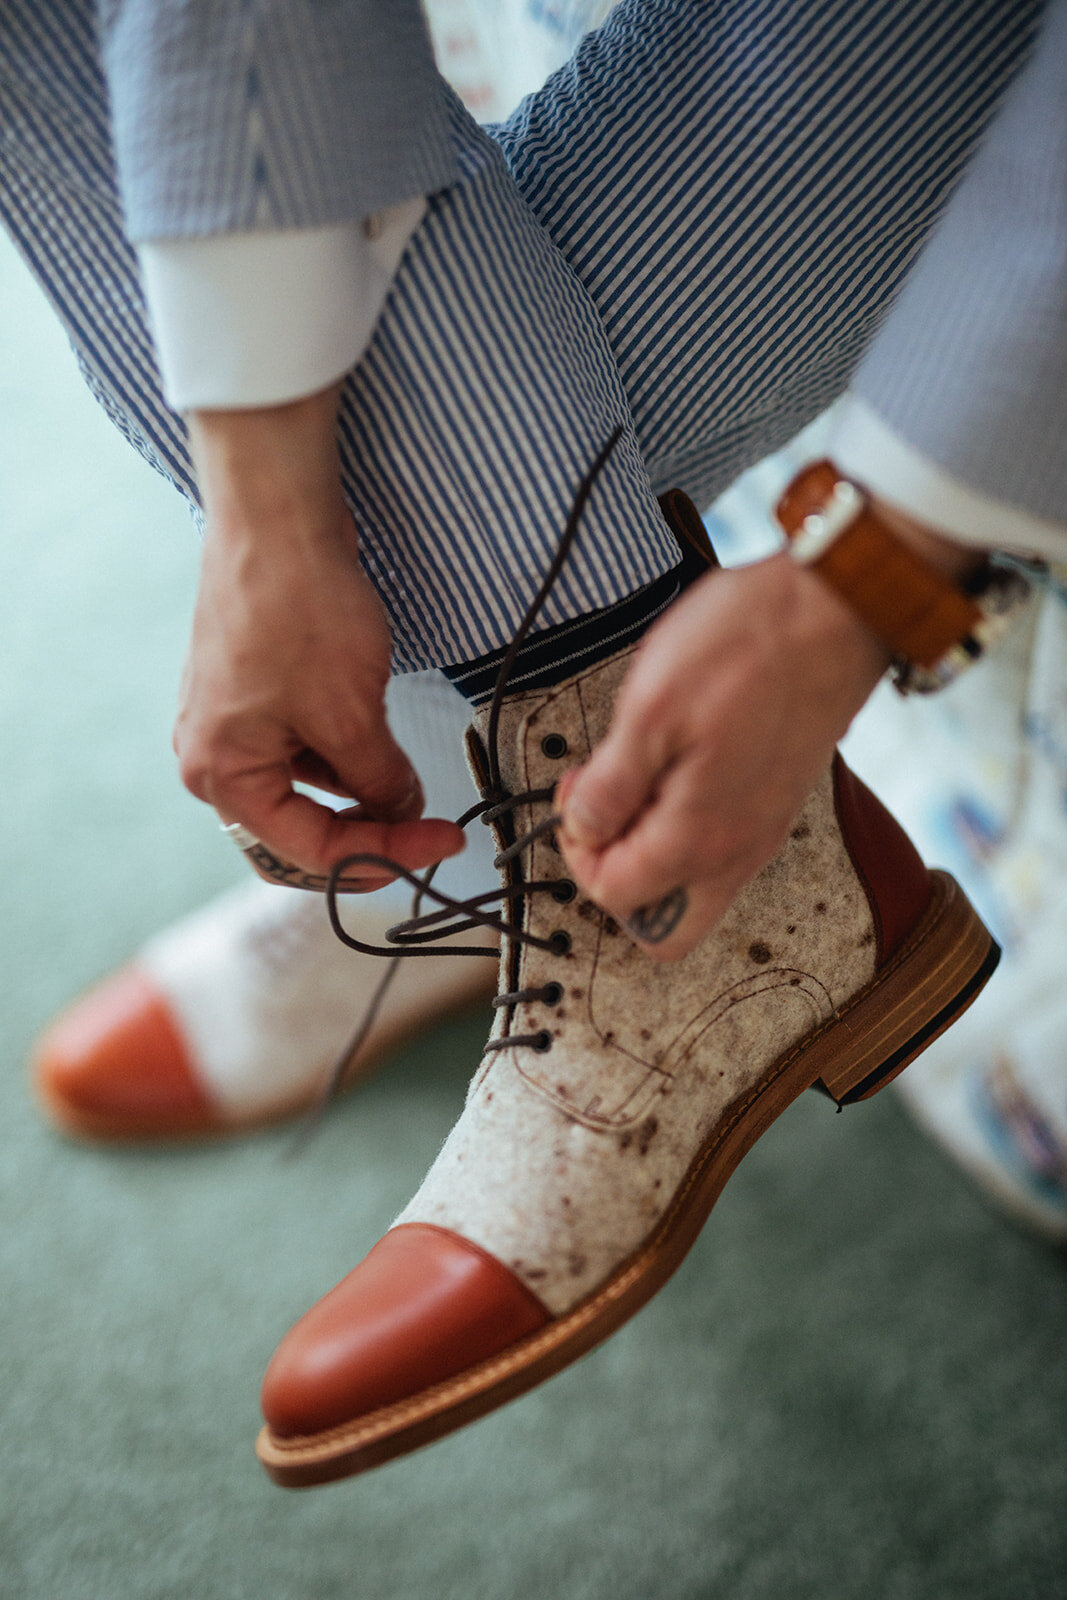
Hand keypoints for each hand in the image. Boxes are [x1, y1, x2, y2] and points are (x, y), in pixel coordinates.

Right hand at [175, 387, 464, 888]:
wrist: (279, 518)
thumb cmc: (297, 608)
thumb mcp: (353, 715)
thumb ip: (380, 782)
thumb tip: (401, 809)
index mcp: (221, 774)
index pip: (310, 849)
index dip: (384, 853)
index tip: (439, 840)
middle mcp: (210, 755)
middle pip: (296, 830)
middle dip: (361, 834)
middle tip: (420, 832)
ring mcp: (227, 721)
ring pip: (303, 786)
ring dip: (356, 789)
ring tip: (404, 771)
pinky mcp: (249, 690)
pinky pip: (299, 745)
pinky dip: (342, 751)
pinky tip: (374, 734)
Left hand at [556, 551, 890, 958]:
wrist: (837, 609)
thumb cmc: (748, 646)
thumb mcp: (651, 708)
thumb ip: (611, 785)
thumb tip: (584, 827)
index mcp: (700, 838)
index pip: (615, 896)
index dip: (578, 851)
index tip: (580, 794)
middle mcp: (738, 852)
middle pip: (662, 927)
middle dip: (615, 878)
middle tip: (603, 810)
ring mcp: (763, 830)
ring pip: (692, 887)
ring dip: (650, 848)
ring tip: (639, 775)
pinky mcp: (777, 802)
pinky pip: (720, 848)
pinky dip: (685, 825)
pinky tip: (676, 764)